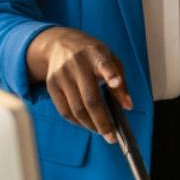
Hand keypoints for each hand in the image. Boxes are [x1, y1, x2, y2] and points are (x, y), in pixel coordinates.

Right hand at [24, 26, 129, 140]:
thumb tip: (127, 106)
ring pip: (76, 109)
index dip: (111, 75)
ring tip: (102, 132)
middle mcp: (77, 65)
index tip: (116, 83)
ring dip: (90, 125)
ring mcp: (62, 76)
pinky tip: (87, 124)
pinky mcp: (52, 85)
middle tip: (111, 135)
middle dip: (102, 121)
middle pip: (90, 99)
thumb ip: (120, 82)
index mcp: (95, 54)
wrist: (59, 43)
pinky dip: (77, 121)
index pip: (104, 65)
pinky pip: (65, 111)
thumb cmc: (90, 53)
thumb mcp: (110, 59)